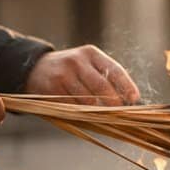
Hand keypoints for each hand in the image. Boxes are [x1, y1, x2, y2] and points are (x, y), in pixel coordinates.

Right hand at [24, 45, 139, 105]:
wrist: (35, 68)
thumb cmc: (71, 69)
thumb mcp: (87, 63)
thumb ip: (105, 76)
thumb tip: (128, 98)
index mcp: (91, 53)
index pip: (114, 69)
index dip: (126, 86)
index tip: (134, 98)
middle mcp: (77, 61)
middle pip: (102, 87)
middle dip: (113, 102)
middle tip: (119, 112)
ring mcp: (63, 75)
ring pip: (88, 100)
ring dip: (98, 111)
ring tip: (103, 116)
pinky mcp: (53, 89)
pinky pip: (73, 106)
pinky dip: (82, 113)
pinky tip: (85, 115)